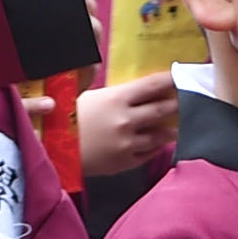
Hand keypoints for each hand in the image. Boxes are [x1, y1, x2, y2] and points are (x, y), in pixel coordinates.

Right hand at [54, 73, 180, 176]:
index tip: (179, 77)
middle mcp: (127, 119)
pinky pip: (149, 153)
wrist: (53, 150)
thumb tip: (136, 91)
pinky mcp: (126, 161)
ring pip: (161, 134)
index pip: (153, 85)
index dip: (170, 80)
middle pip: (163, 109)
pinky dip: (157, 147)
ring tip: (178, 126)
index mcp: (117, 98)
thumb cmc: (67, 118)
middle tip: (185, 100)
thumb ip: (115, 95)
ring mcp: (128, 142)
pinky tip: (161, 143)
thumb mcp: (90, 97)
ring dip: (172, 128)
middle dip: (177, 104)